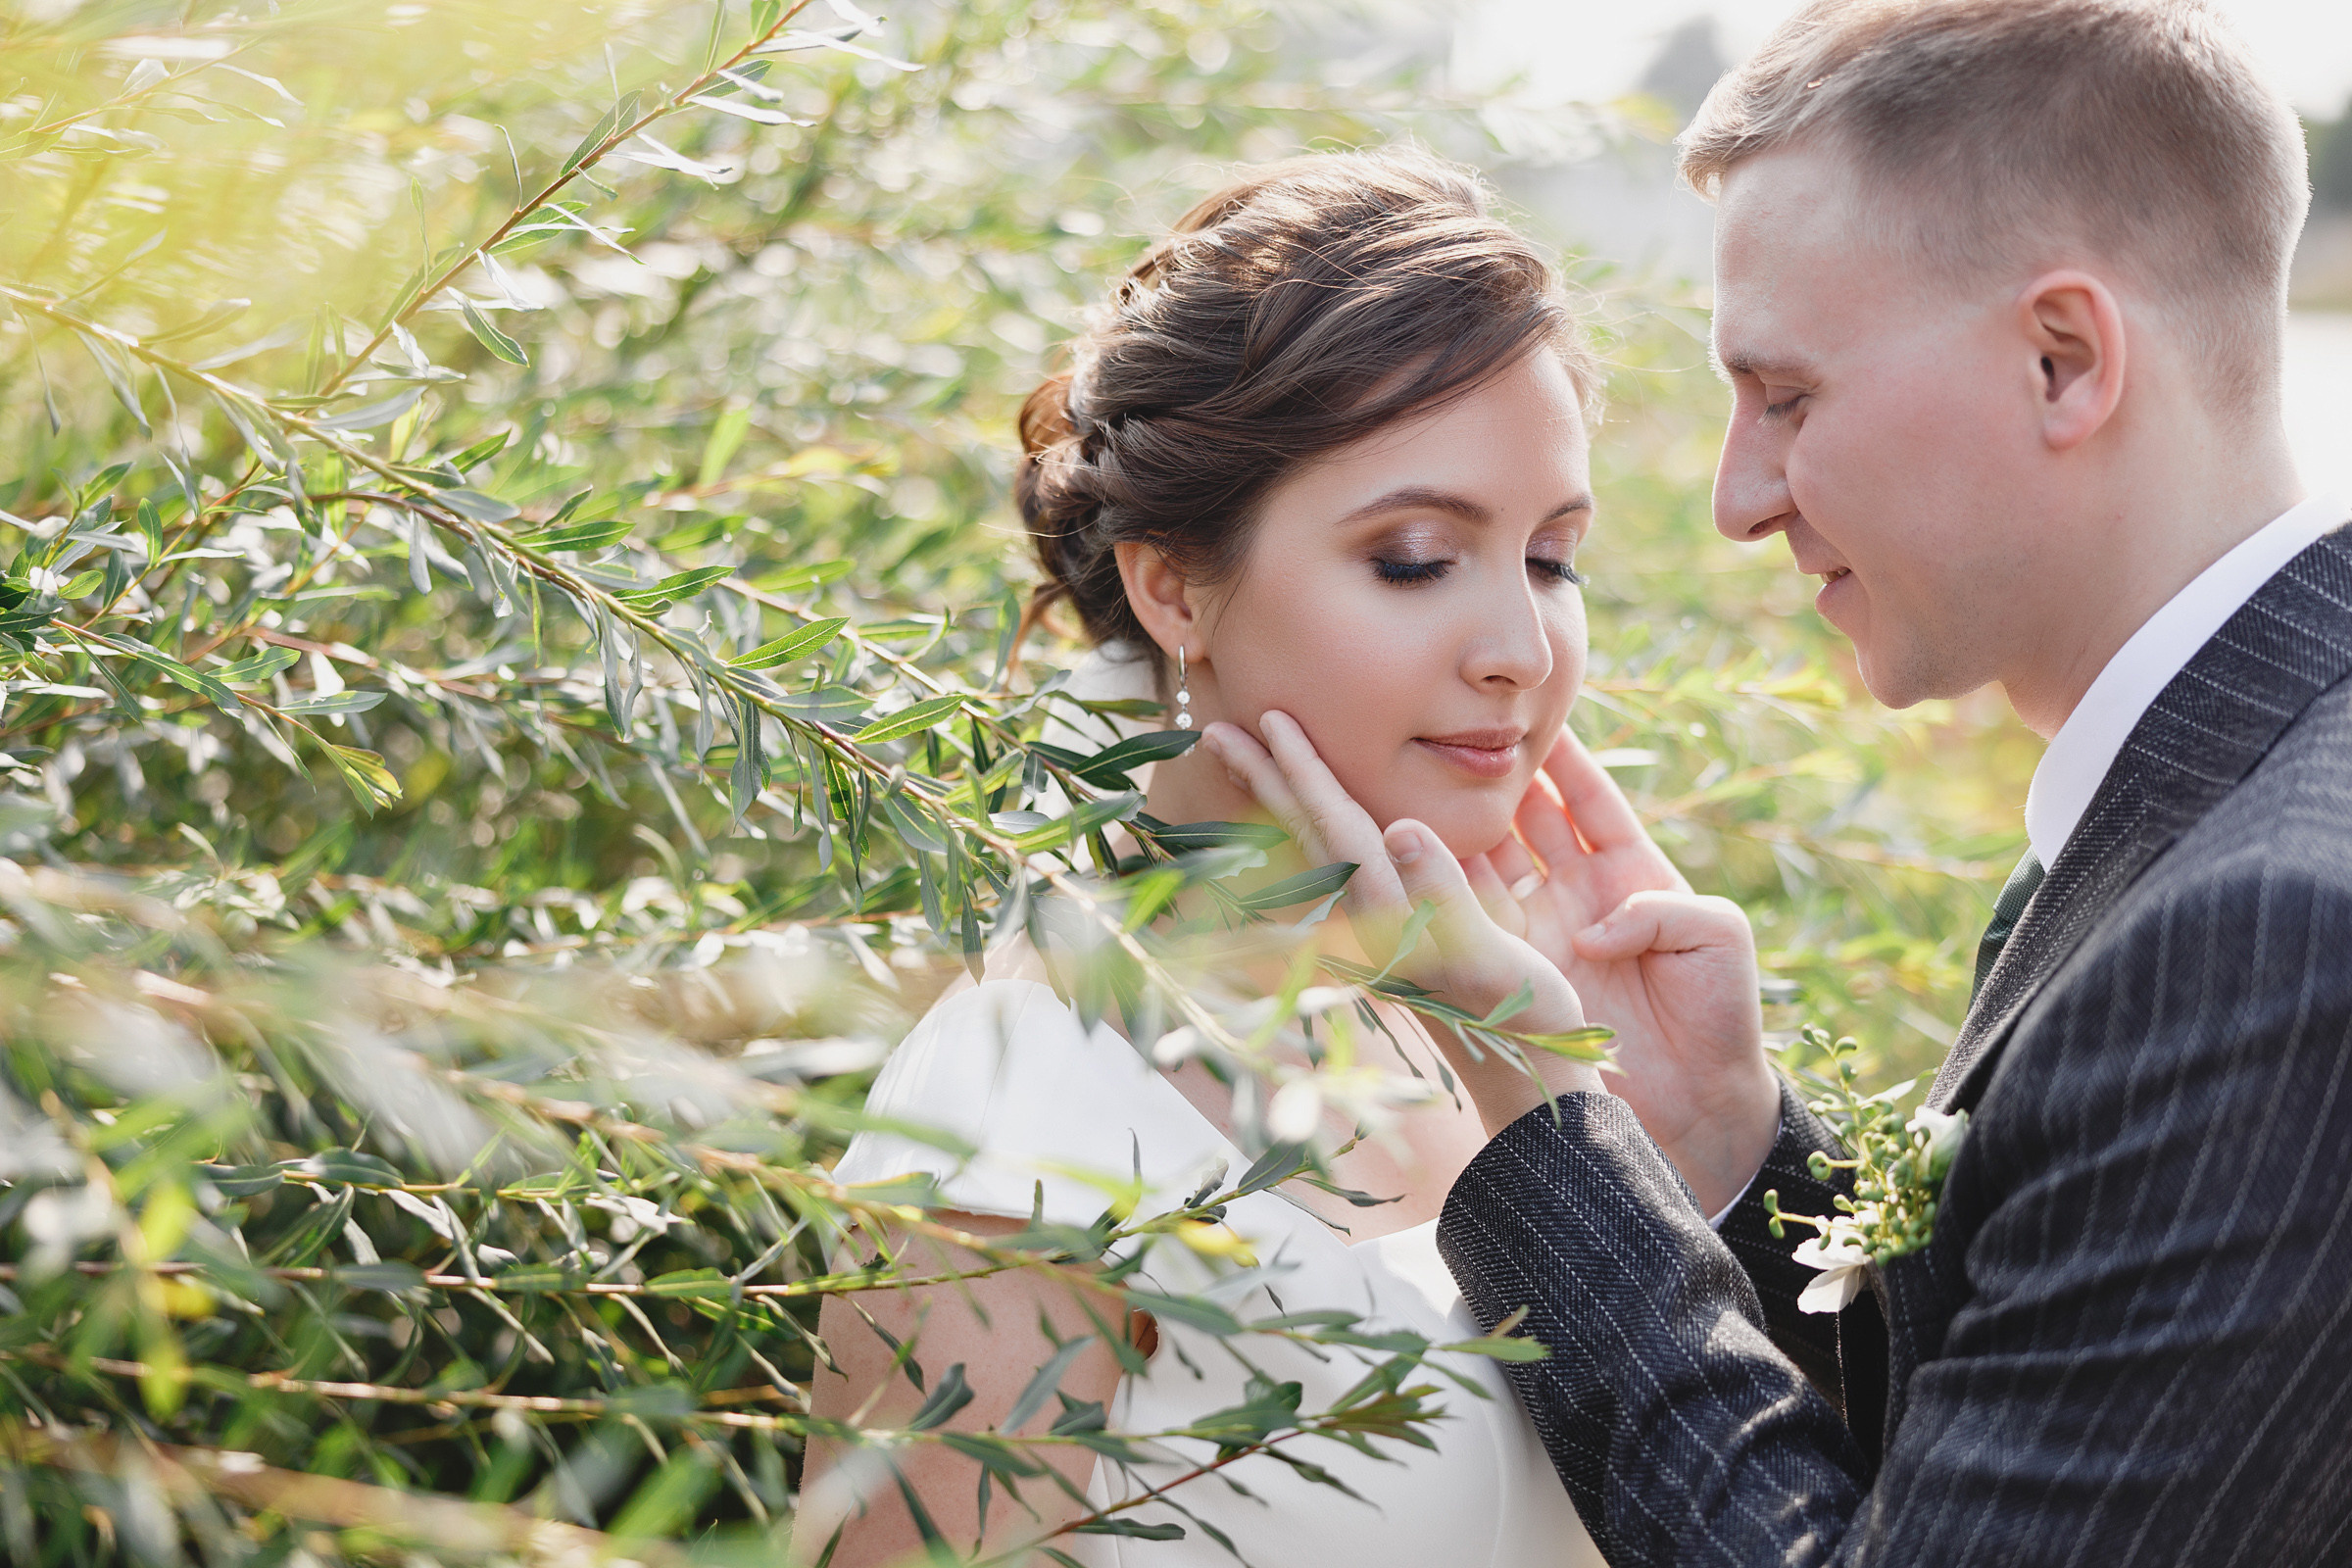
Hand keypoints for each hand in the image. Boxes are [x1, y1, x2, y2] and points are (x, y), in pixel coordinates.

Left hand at [1201, 713, 1603, 1135]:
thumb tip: (1402, 830)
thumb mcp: (1493, 959)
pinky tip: (1326, 814)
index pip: (1340, 829)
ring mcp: (1384, 926)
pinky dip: (1332, 828)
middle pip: (1312, 833)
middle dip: (1269, 778)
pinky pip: (1358, 864)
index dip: (1307, 774)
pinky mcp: (1404, 932)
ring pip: (1329, 845)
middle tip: (1215, 728)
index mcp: (1391, 917)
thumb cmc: (1524, 1020)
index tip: (1272, 723)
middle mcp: (1374, 920)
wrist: (1529, 1084)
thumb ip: (1447, 897)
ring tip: (1259, 754)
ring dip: (1292, 797)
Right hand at [1467, 731, 1777, 1213]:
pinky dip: (1450, 890)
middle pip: (1526, 818)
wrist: (1701, 1105)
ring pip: (1490, 861)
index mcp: (1630, 872)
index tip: (1538, 712)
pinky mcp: (1517, 974)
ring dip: (1462, 823)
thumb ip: (1665, 908)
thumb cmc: (1722, 1014)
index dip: (1566, 756)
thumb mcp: (1718, 938)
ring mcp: (1542, 931)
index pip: (1588, 798)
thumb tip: (1596, 924)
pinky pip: (1478, 923)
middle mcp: (1576, 894)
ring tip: (1429, 778)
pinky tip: (1421, 852)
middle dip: (1497, 775)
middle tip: (1459, 732)